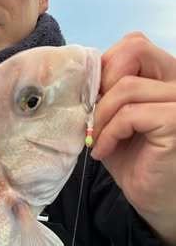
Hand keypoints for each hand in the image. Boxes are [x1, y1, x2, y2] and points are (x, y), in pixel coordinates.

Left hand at [92, 32, 175, 244]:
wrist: (153, 200)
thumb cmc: (134, 161)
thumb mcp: (112, 120)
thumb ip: (103, 94)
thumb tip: (78, 77)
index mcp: (163, 76)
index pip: (133, 45)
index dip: (104, 68)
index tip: (89, 101)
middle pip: (134, 48)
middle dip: (102, 83)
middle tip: (92, 116)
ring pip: (126, 87)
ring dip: (101, 117)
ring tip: (96, 140)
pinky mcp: (175, 120)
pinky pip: (130, 114)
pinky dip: (108, 133)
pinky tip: (104, 152)